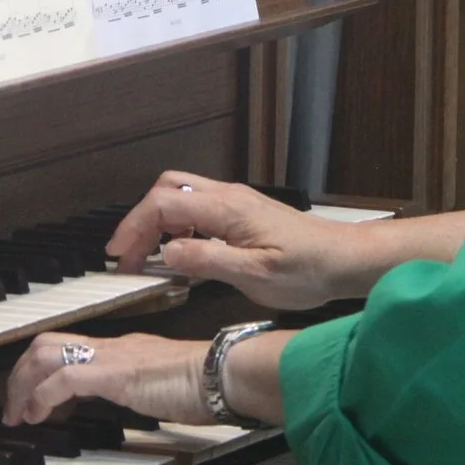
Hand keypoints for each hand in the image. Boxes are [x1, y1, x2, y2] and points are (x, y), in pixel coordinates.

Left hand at [4, 331, 209, 425]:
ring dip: (22, 386)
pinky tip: (39, 417)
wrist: (223, 373)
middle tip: (13, 409)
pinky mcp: (115, 374)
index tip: (33, 401)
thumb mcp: (160, 386)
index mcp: (121, 350)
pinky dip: (43, 397)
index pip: (67, 347)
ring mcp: (111, 357)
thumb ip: (139, 390)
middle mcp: (110, 347)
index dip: (40, 372)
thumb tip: (128, 403)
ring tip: (18, 416)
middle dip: (19, 375)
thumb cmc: (205, 384)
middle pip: (45, 344)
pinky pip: (65, 379)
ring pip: (45, 354)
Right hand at [109, 171, 372, 309]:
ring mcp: (235, 202)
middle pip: (166, 190)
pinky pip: (197, 207)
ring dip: (157, 221)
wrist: (344, 259)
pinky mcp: (242, 213)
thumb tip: (167, 252)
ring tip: (147, 256)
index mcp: (227, 208)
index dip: (134, 228)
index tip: (120, 257)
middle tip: (129, 256)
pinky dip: (177, 225)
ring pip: (181, 196)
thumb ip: (208, 261)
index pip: (163, 205)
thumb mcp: (255, 274)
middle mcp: (228, 196)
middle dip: (140, 220)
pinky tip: (179, 253)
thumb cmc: (307, 269)